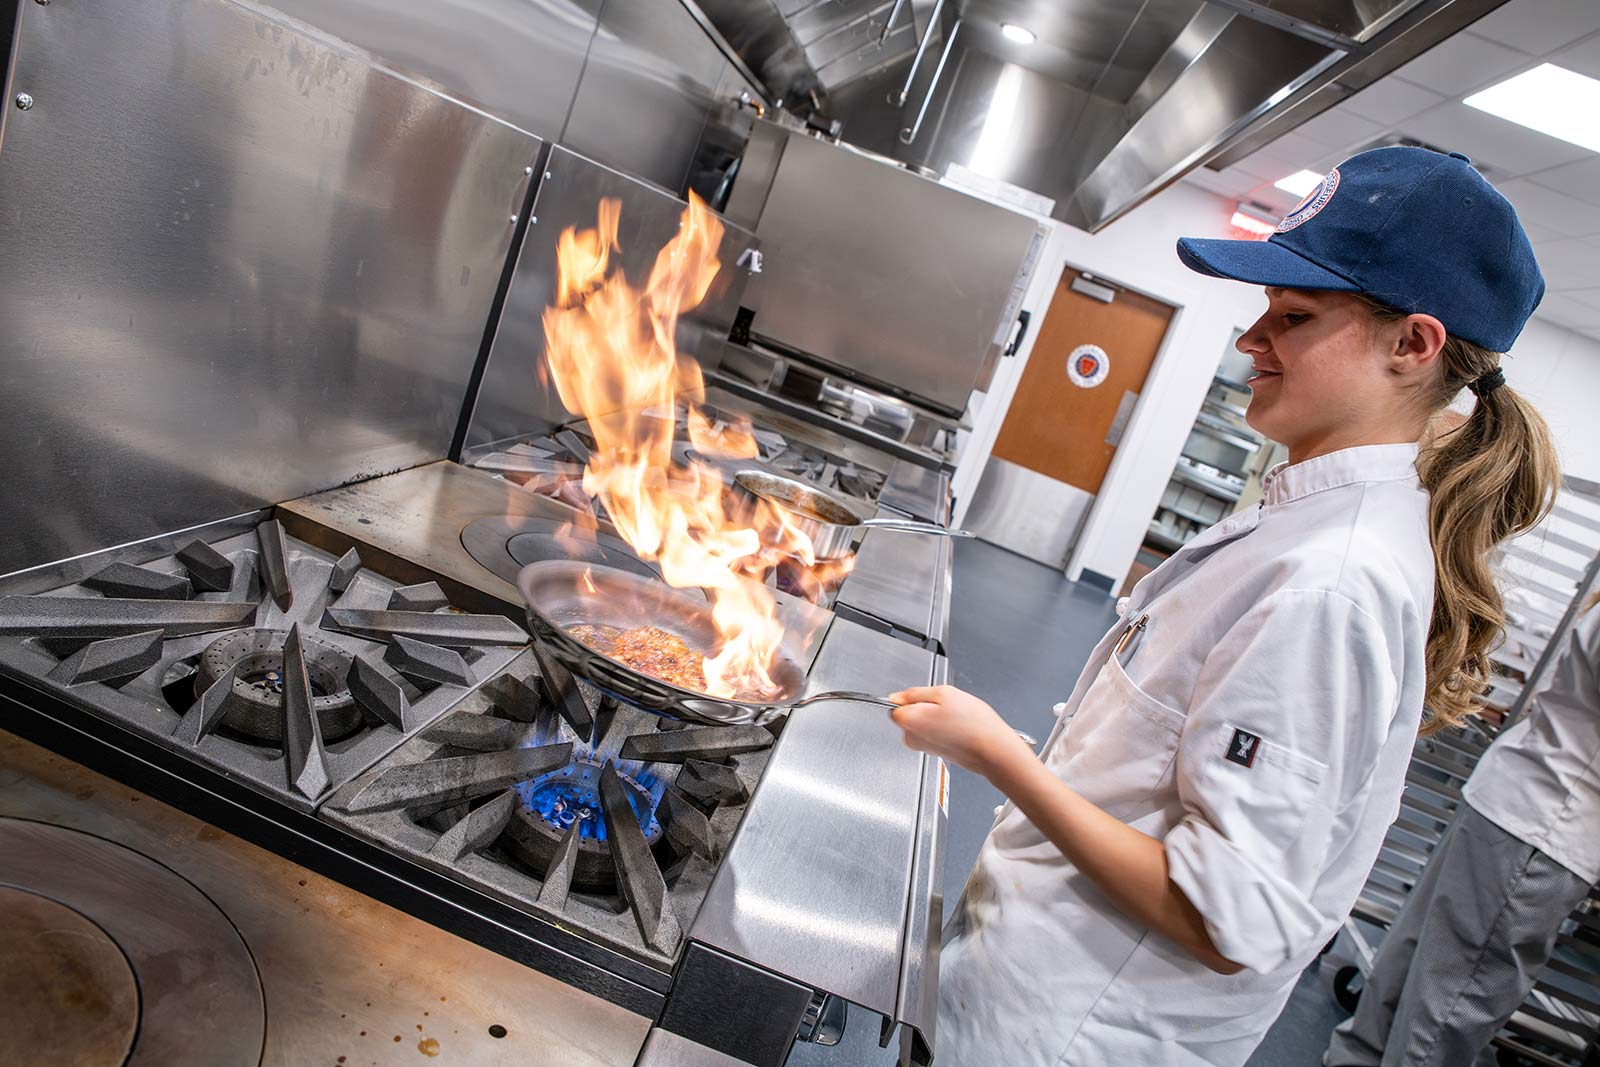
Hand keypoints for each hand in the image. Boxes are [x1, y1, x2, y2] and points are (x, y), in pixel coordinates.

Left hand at [888, 685, 1031, 777]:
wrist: (993, 750)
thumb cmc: (972, 724)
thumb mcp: (943, 692)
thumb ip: (914, 693)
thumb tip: (896, 696)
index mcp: (907, 721)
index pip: (894, 703)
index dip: (913, 697)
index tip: (929, 697)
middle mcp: (910, 738)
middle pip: (909, 713)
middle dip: (924, 706)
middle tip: (946, 706)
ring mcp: (923, 747)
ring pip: (922, 722)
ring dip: (935, 716)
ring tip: (955, 717)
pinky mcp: (936, 751)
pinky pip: (934, 732)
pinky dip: (943, 727)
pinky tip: (959, 726)